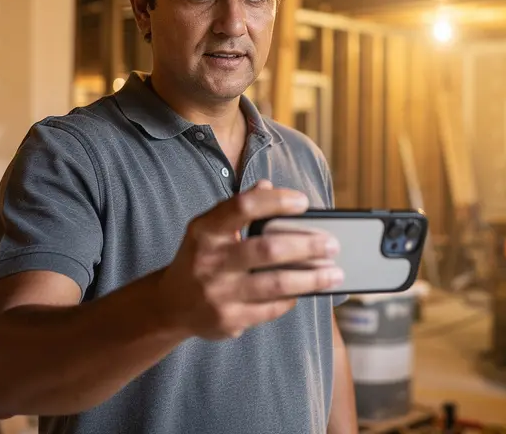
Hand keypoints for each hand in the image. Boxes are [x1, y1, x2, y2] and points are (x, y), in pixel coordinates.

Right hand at [157, 180, 343, 340]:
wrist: (170, 305)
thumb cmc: (201, 258)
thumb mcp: (210, 228)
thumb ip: (238, 208)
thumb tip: (268, 186)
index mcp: (205, 231)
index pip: (243, 206)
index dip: (276, 201)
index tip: (304, 202)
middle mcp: (209, 261)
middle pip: (267, 250)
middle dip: (306, 246)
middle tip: (332, 244)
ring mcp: (218, 293)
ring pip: (276, 284)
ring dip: (312, 279)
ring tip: (335, 273)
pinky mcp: (229, 320)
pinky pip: (272, 308)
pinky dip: (294, 298)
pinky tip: (307, 290)